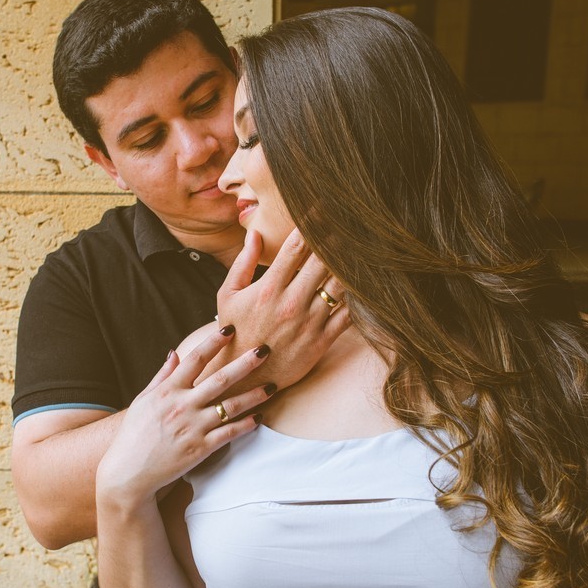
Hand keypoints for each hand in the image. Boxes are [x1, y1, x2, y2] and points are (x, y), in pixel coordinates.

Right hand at [96, 326, 272, 505]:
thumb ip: (162, 377)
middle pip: (221, 379)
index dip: (214, 342)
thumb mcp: (143, 401)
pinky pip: (229, 433)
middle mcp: (183, 405)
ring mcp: (193, 427)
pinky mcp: (200, 448)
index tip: (230, 329)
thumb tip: (174, 354)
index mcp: (168, 391)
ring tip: (273, 386)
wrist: (128, 472)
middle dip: (245, 363)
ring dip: (254, 395)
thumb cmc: (134, 434)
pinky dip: (246, 425)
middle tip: (265, 350)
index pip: (195, 359)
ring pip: (231, 407)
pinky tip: (259, 417)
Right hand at [213, 229, 351, 390]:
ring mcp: (309, 322)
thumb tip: (254, 232)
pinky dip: (355, 297)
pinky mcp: (322, 341)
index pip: (296, 246)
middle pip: (324, 261)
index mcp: (269, 288)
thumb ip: (243, 263)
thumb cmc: (234, 333)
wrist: (244, 378)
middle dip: (337, 239)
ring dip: (349, 265)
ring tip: (359, 248)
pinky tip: (360, 283)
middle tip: (349, 223)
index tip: (322, 209)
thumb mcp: (228, 296)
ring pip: (339, 285)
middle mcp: (292, 302)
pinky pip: (347, 314)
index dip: (312, 223)